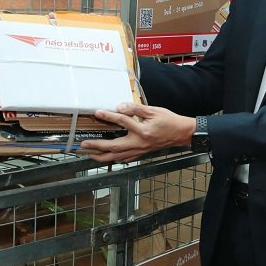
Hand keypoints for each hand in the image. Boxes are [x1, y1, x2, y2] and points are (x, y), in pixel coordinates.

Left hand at [78, 102, 194, 163]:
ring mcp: (139, 150)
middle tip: (83, 144)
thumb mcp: (154, 110)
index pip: (122, 122)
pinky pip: (124, 159)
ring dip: (101, 156)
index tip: (98, 112)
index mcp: (142, 130)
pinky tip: (107, 158)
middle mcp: (139, 143)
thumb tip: (120, 106)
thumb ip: (136, 108)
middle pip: (113, 146)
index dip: (109, 116)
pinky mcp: (141, 153)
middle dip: (97, 146)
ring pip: (117, 156)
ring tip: (89, 154)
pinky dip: (113, 159)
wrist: (181, 134)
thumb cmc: (169, 121)